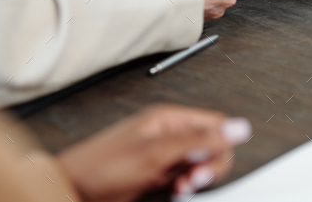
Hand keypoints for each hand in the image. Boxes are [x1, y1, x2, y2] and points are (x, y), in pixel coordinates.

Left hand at [58, 105, 251, 201]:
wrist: (74, 190)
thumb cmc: (102, 166)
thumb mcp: (156, 152)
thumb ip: (198, 139)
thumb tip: (237, 127)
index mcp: (170, 119)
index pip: (215, 124)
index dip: (221, 144)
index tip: (210, 164)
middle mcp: (171, 134)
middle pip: (212, 146)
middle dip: (209, 165)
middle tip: (193, 179)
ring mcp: (166, 155)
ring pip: (201, 165)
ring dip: (198, 178)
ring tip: (182, 186)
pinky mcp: (161, 174)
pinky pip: (187, 178)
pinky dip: (187, 187)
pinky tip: (177, 191)